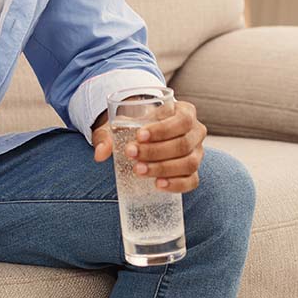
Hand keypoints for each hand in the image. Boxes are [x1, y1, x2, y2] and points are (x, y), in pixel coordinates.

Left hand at [91, 98, 207, 193]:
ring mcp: (197, 153)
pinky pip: (191, 181)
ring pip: (188, 163)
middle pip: (183, 144)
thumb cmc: (138, 126)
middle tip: (132, 154)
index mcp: (185, 112)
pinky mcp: (193, 172)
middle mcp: (196, 131)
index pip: (182, 120)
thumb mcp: (123, 123)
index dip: (162, 130)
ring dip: (163, 168)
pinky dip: (176, 184)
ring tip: (139, 170)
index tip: (139, 136)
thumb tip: (100, 153)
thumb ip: (108, 135)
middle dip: (156, 151)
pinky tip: (158, 185)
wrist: (147, 136)